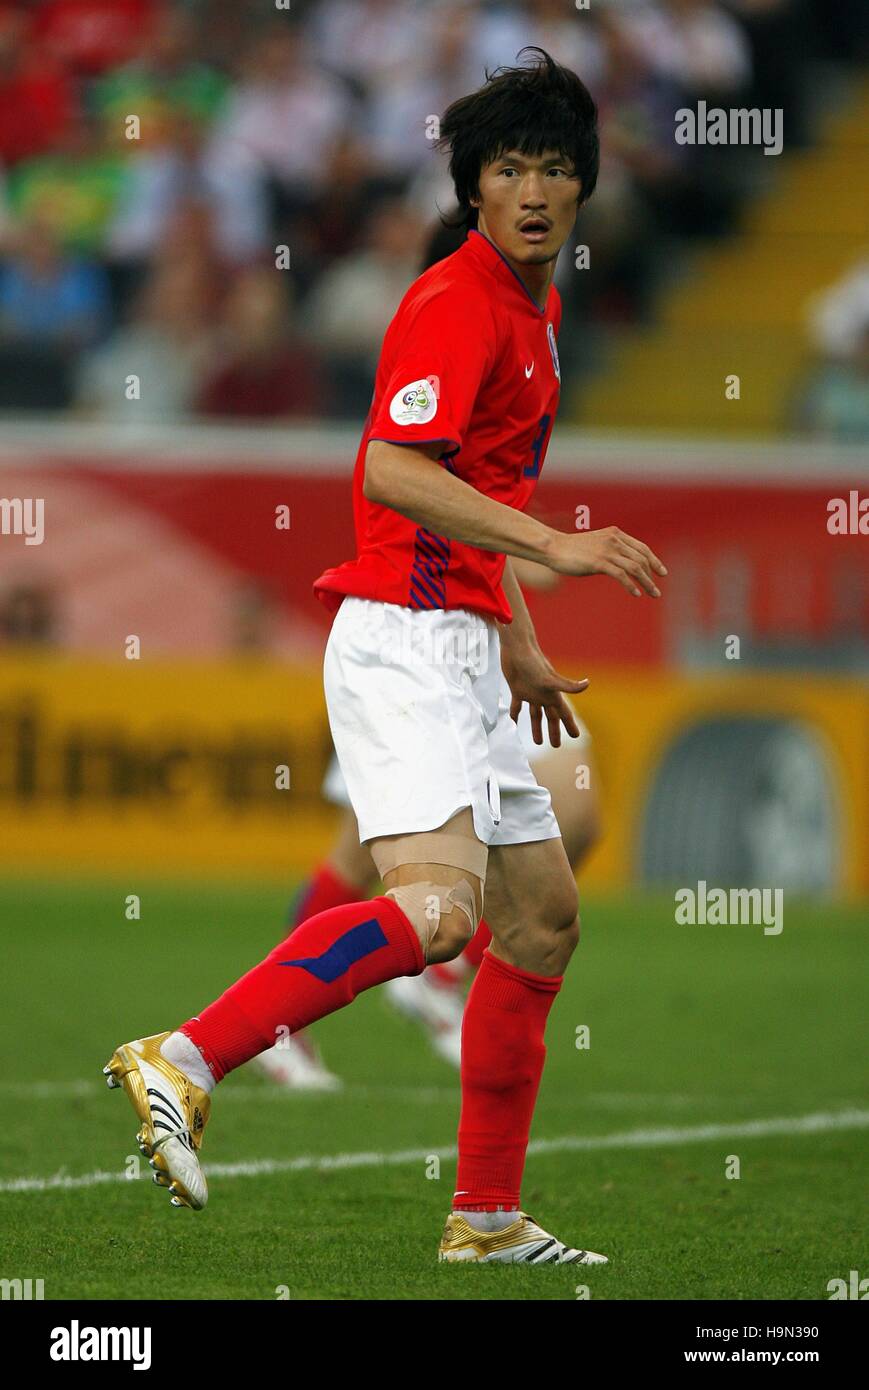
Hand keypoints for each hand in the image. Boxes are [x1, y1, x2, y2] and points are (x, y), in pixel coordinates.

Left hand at [500, 635, 587, 747]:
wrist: (517, 647)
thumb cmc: (534, 662)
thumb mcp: (550, 678)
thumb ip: (567, 685)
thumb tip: (588, 684)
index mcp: (552, 694)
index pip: (563, 713)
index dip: (569, 725)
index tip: (576, 737)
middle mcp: (543, 695)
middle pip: (551, 716)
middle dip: (554, 731)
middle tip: (556, 746)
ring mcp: (530, 692)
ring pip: (535, 713)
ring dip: (536, 727)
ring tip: (538, 742)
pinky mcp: (517, 689)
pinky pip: (516, 706)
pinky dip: (515, 715)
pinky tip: (513, 723)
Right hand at [548, 526, 666, 597]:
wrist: (553, 547)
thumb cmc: (573, 550)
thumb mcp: (597, 546)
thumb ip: (612, 551)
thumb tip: (624, 567)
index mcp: (616, 534)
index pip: (642, 548)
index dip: (654, 561)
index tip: (662, 573)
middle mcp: (614, 540)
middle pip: (641, 559)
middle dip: (652, 575)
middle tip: (657, 591)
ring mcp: (607, 551)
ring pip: (635, 567)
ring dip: (646, 582)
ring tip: (652, 594)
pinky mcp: (599, 562)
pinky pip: (621, 575)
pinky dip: (631, 585)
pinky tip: (635, 594)